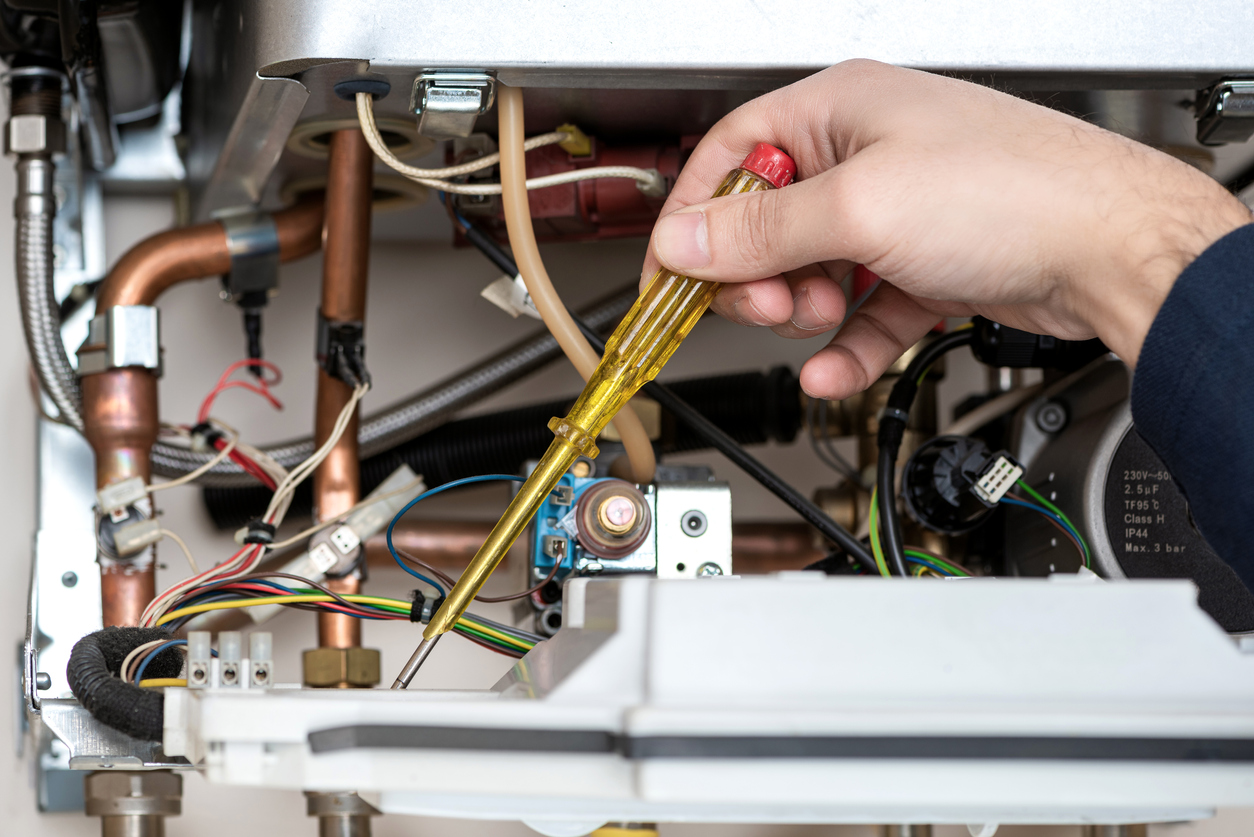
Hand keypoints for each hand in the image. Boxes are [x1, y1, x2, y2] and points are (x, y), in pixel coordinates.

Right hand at [643, 60, 1251, 399]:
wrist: (1113, 251)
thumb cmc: (1014, 192)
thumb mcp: (860, 207)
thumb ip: (761, 231)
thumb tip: (684, 242)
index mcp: (839, 111)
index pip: (733, 157)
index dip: (696, 217)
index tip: (672, 272)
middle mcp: (864, 158)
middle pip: (767, 226)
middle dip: (760, 277)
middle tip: (768, 304)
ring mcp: (895, 215)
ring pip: (812, 276)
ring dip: (806, 314)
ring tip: (823, 321)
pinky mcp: (922, 267)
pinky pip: (860, 314)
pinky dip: (846, 346)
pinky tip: (835, 369)